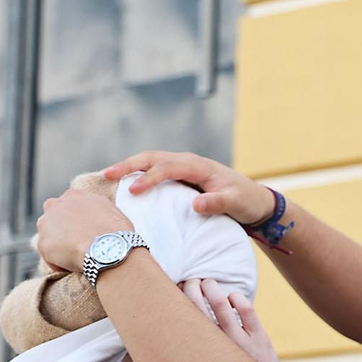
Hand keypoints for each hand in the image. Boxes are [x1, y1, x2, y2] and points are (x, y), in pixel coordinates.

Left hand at [35, 188, 135, 272]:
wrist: (108, 250)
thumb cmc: (116, 232)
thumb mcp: (111, 210)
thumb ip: (97, 207)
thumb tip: (96, 212)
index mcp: (73, 195)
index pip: (68, 205)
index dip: (75, 218)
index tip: (83, 228)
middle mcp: (55, 205)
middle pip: (53, 217)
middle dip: (61, 228)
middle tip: (76, 241)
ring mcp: (46, 225)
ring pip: (49, 236)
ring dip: (59, 245)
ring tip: (76, 256)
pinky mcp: (43, 244)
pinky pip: (49, 255)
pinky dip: (59, 262)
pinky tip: (75, 265)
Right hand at [105, 152, 275, 227]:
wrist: (255, 200)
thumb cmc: (245, 201)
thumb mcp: (235, 204)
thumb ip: (217, 203)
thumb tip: (196, 204)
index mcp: (198, 166)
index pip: (168, 167)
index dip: (149, 177)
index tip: (132, 190)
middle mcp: (188, 161)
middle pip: (153, 157)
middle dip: (129, 164)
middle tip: (106, 174)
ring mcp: (183, 166)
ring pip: (151, 160)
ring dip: (130, 166)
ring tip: (107, 176)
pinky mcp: (181, 175)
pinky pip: (155, 170)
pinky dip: (138, 172)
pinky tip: (124, 183)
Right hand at [178, 278, 283, 361]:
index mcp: (198, 357)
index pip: (181, 324)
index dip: (174, 305)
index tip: (170, 294)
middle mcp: (218, 347)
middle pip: (199, 308)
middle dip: (191, 290)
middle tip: (188, 282)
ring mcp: (241, 342)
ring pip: (222, 307)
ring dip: (212, 290)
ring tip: (207, 283)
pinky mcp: (260, 341)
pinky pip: (248, 313)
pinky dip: (239, 300)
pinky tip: (232, 297)